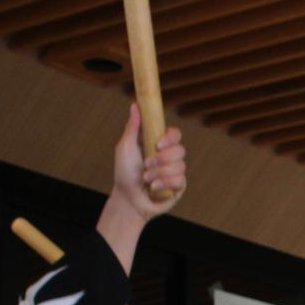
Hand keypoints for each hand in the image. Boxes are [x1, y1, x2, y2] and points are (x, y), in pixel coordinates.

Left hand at [108, 103, 186, 217]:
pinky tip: (153, 188)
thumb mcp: (125, 147)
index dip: (171, 137)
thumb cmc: (124, 174)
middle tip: (147, 164)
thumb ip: (132, 127)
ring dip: (159, 173)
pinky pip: (179, 180)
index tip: (158, 144)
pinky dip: (163, 184)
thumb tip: (135, 105)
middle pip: (180, 149)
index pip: (175, 134)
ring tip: (146, 179)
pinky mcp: (178, 187)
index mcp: (159, 145)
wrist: (128, 199)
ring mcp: (175, 172)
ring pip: (180, 166)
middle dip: (162, 159)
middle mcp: (169, 157)